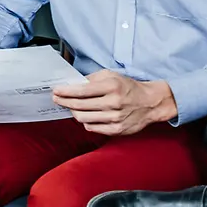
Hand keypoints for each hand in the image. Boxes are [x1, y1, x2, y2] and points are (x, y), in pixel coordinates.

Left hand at [50, 70, 175, 136]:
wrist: (151, 103)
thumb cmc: (128, 87)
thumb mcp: (111, 76)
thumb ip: (91, 79)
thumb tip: (71, 84)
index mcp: (112, 87)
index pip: (81, 91)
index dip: (65, 92)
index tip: (56, 91)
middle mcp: (114, 103)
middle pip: (79, 106)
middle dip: (64, 102)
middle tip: (57, 99)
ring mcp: (115, 118)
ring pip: (83, 118)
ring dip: (73, 112)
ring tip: (71, 107)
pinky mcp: (117, 130)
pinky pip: (92, 128)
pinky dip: (85, 122)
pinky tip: (86, 115)